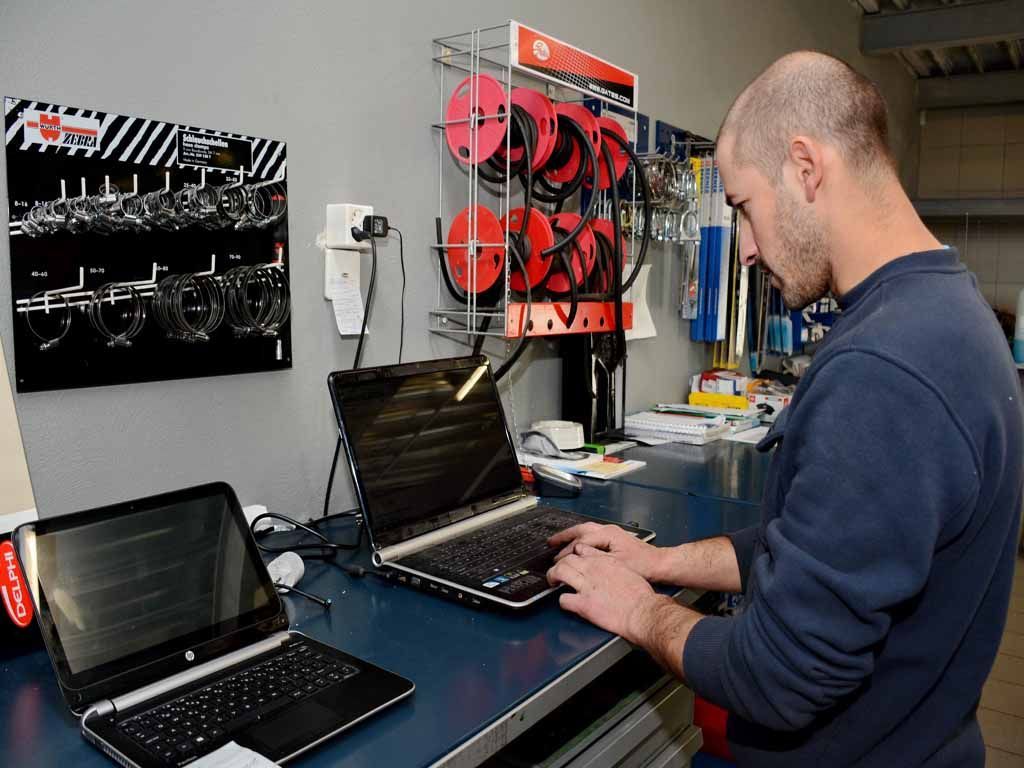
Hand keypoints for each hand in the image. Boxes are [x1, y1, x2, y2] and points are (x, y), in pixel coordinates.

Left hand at [546, 544, 666, 643]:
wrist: (643, 611)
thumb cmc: (640, 596)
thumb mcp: (628, 571)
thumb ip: (613, 566)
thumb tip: (607, 568)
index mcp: (605, 561)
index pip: (581, 549)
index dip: (573, 554)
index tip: (570, 559)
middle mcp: (593, 570)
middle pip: (566, 559)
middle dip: (558, 564)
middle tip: (556, 571)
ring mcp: (587, 586)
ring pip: (560, 572)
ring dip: (553, 577)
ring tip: (552, 582)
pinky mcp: (584, 604)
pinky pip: (564, 599)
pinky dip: (563, 601)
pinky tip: (566, 602)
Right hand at [549, 522, 666, 581]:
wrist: (660, 564)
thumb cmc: (643, 565)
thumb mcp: (616, 564)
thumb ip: (595, 559)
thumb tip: (577, 557)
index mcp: (607, 534)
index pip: (580, 541)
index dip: (567, 552)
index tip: (558, 562)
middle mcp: (608, 530)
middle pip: (580, 530)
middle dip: (564, 537)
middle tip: (550, 543)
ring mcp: (612, 533)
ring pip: (586, 530)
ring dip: (572, 536)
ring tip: (559, 541)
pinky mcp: (614, 539)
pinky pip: (592, 534)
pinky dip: (581, 538)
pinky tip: (577, 545)